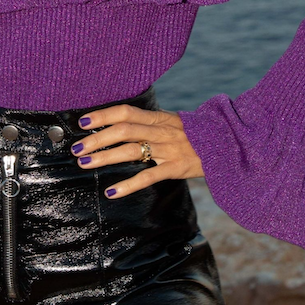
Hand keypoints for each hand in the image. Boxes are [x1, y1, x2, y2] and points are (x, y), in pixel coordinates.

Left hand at [71, 104, 201, 197]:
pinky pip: (148, 177)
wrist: (227, 145)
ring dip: (105, 157)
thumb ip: (148, 123)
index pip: (126, 112)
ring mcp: (169, 149)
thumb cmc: (194, 135)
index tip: (82, 122)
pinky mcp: (176, 168)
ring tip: (85, 163)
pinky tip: (112, 192)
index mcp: (159, 118)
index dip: (103, 115)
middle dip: (97, 139)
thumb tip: (117, 124)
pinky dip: (128, 185)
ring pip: (131, 151)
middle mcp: (162, 131)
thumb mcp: (172, 123)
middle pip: (123, 130)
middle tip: (77, 148)